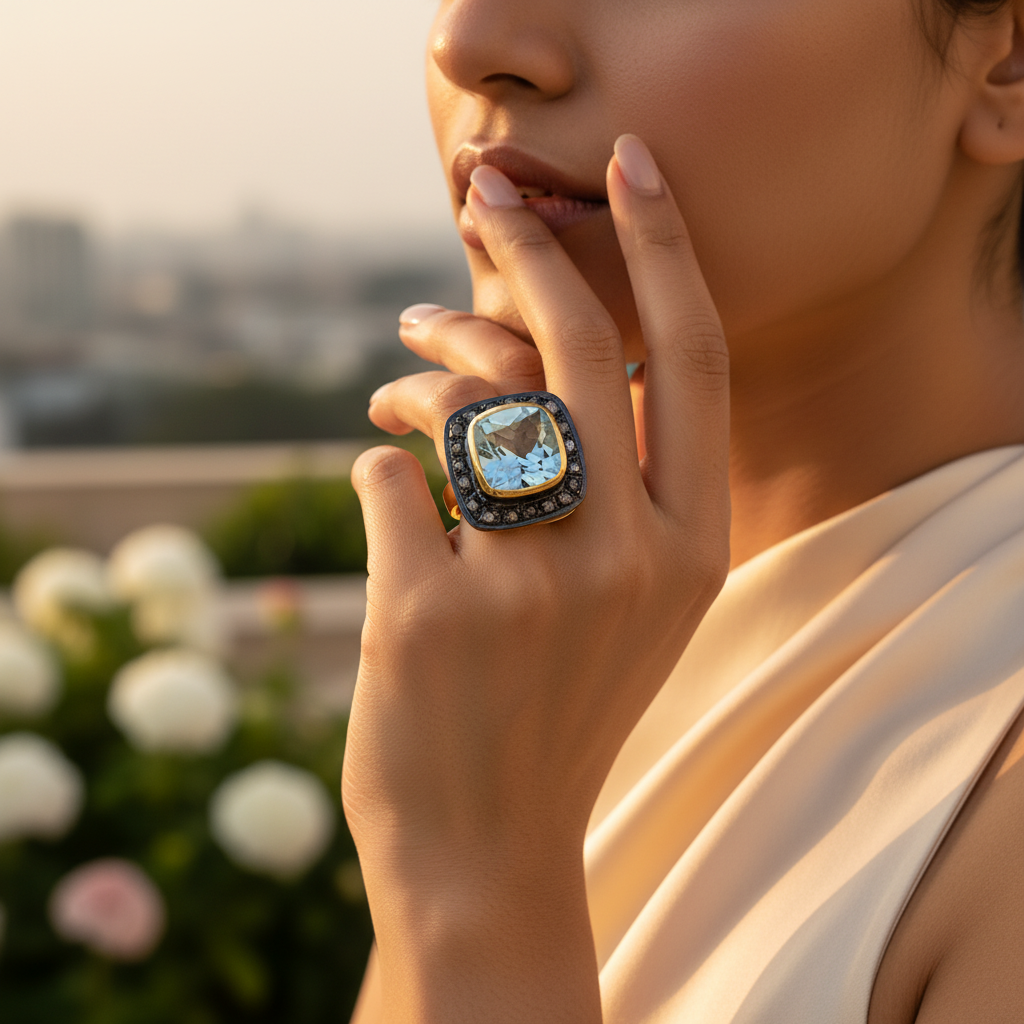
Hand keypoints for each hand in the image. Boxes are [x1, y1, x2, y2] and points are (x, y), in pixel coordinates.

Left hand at [344, 135, 729, 1022]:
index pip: (694, 361)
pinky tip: (386, 497)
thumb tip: (531, 340)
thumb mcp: (627, 598)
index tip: (629, 169)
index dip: (665, 248)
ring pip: (469, 401)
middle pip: (578, 346)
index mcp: (695, 547)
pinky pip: (388, 478)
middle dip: (527, 252)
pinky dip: (378, 468)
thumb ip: (616, 481)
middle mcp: (628, 557)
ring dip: (422, 371)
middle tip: (484, 200)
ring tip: (396, 383)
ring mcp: (528, 586)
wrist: (487, 848)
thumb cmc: (554, 706)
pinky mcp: (428, 613)